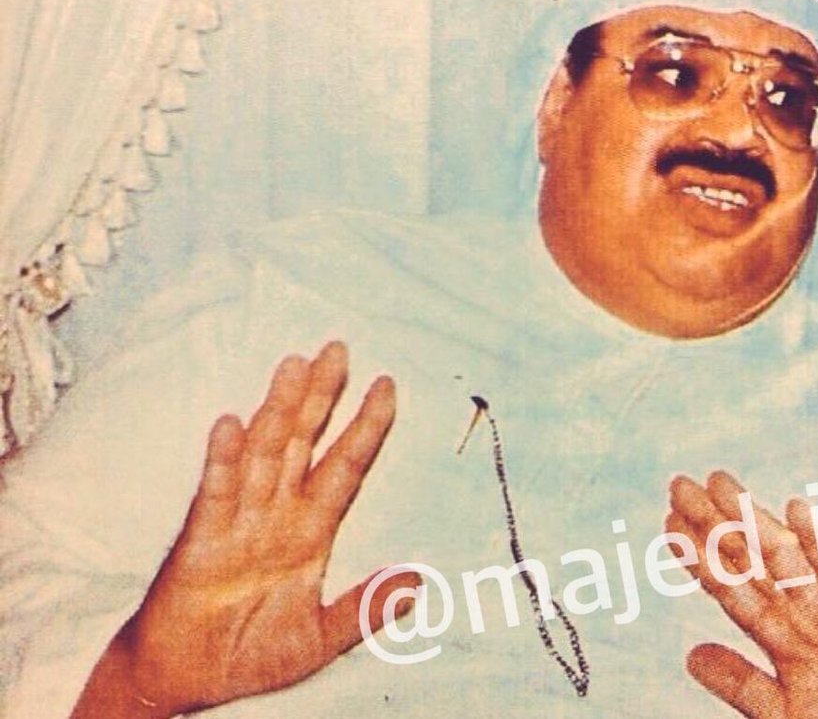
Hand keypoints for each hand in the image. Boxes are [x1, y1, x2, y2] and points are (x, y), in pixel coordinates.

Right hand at [72, 342, 419, 717]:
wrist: (186, 680)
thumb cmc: (249, 652)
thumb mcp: (319, 638)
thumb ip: (364, 609)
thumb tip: (419, 583)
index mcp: (310, 530)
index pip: (345, 466)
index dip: (366, 426)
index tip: (388, 385)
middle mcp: (276, 513)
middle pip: (303, 442)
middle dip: (321, 396)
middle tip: (338, 349)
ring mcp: (239, 520)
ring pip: (262, 452)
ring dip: (277, 410)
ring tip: (294, 366)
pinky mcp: (201, 538)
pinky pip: (215, 493)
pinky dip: (223, 459)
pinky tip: (231, 424)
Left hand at [667, 471, 817, 718]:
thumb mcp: (781, 708)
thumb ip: (739, 682)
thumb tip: (691, 654)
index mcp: (783, 637)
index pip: (732, 586)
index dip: (699, 556)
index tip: (668, 524)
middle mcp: (805, 616)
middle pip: (751, 562)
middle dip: (715, 524)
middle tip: (678, 485)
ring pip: (786, 559)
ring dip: (752, 522)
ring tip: (720, 486)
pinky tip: (796, 514)